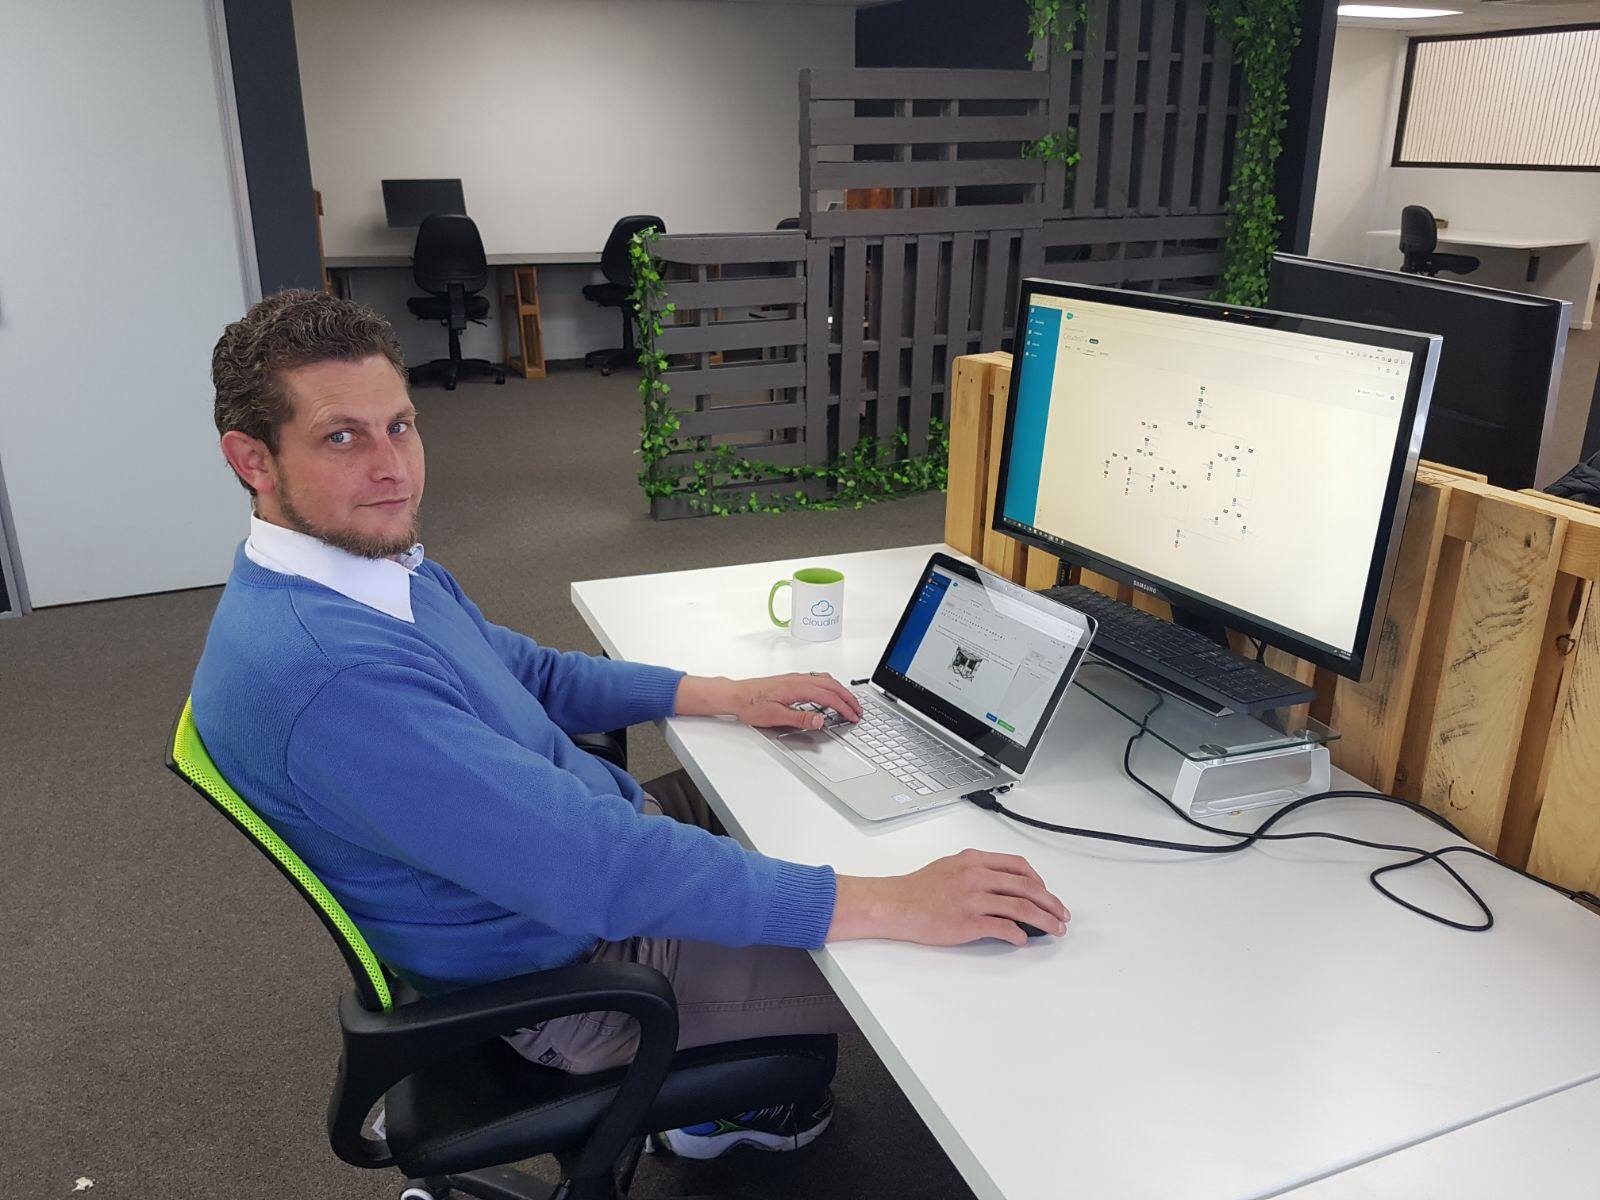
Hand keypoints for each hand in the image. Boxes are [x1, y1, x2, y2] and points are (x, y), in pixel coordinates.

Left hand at [675, 672, 861, 729]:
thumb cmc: (751, 704)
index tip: (853, 717)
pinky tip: (828, 693)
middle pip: (832, 685)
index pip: (829, 697)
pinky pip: (818, 679)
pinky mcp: (792, 680)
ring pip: (826, 680)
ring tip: (848, 702)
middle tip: (858, 710)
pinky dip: (830, 686)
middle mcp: (799, 679)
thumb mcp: (776, 716)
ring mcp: (796, 678)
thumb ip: (800, 719)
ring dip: (840, 690)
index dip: (844, 707)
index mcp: (798, 687)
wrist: (736, 695)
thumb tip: (821, 720)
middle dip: (848, 698)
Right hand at [827, 849, 1069, 946]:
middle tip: (1062, 914)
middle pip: (1027, 887)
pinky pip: (1002, 928)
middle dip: (1051, 902)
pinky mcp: (968, 923)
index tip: (1046, 893)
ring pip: (1021, 908)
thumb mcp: (951, 867)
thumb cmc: (918, 889)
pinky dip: (1018, 934)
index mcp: (973, 860)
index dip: (1038, 881)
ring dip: (1044, 920)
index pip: (1018, 866)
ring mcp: (973, 900)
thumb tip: (1005, 886)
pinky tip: (1023, 939)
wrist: (894, 904)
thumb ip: (978, 871)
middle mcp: (976, 876)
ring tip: (1054, 929)